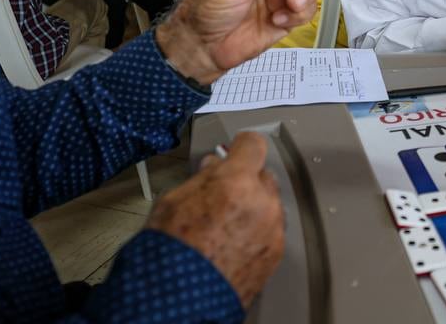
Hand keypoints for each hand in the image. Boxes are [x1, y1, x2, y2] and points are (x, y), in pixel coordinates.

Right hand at [145, 132, 283, 307]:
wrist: (177, 299)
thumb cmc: (169, 251)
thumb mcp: (173, 200)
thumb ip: (202, 179)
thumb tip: (213, 167)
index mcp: (235, 181)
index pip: (253, 145)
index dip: (241, 146)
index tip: (236, 149)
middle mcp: (262, 202)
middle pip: (264, 176)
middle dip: (246, 181)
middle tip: (224, 193)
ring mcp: (273, 230)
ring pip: (270, 205)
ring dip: (254, 208)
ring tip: (226, 225)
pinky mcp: (276, 254)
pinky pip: (272, 231)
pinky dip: (258, 232)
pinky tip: (234, 243)